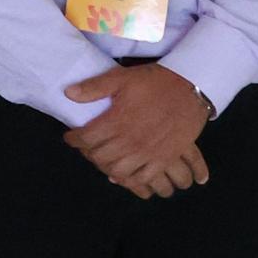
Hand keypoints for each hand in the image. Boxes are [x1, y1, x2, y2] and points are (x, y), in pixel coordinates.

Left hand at [64, 59, 210, 195]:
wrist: (189, 89)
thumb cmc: (154, 82)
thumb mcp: (122, 78)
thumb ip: (94, 87)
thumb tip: (69, 93)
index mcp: (116, 121)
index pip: (86, 138)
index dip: (74, 139)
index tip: (71, 137)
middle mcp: (129, 141)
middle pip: (100, 157)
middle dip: (88, 153)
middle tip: (86, 148)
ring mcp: (147, 153)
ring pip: (118, 171)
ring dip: (106, 167)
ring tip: (104, 160)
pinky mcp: (163, 159)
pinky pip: (143, 178)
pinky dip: (130, 180)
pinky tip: (125, 174)